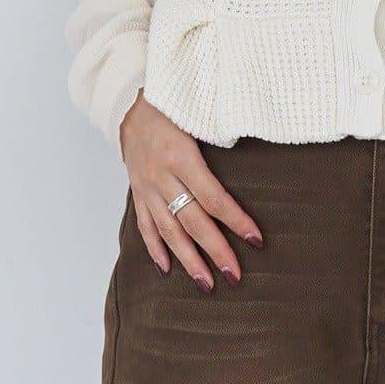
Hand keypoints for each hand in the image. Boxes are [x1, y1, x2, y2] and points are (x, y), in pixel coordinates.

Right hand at [118, 94, 263, 291]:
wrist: (128, 100)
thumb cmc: (172, 103)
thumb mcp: (199, 113)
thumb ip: (222, 134)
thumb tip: (256, 150)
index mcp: (181, 156)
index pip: (214, 197)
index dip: (236, 221)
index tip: (256, 240)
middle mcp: (162, 176)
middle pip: (193, 220)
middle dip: (215, 251)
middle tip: (235, 275)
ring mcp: (146, 186)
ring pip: (168, 230)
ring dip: (188, 259)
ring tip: (206, 283)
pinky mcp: (137, 190)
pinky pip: (145, 224)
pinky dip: (155, 248)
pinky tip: (167, 268)